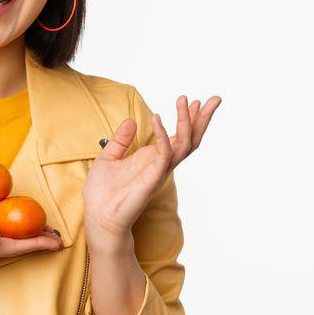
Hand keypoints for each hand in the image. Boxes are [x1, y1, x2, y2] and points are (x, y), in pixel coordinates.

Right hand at [0, 217, 61, 274]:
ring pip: (4, 246)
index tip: (58, 240)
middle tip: (56, 233)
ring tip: (38, 230)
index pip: (13, 247)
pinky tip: (5, 227)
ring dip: (23, 239)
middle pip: (14, 248)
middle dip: (36, 241)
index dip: (37, 243)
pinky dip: (6, 235)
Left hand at [83, 94, 221, 241]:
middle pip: (191, 139)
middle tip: (215, 98)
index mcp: (152, 158)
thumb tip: (130, 120)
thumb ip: (121, 140)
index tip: (194, 101)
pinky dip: (163, 135)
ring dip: (187, 122)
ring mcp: (159, 171)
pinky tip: (157, 119)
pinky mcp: (153, 178)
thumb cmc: (103, 192)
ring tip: (186, 102)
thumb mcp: (108, 158)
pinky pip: (164, 153)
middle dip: (203, 119)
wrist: (98, 215)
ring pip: (184, 144)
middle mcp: (161, 164)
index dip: (188, 119)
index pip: (178, 136)